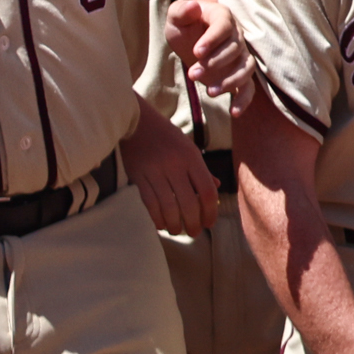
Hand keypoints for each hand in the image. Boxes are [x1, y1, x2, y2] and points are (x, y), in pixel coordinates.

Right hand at [119, 109, 219, 237]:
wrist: (137, 120)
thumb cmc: (166, 136)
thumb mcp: (188, 148)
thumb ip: (201, 169)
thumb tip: (216, 187)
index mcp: (192, 157)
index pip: (207, 192)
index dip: (210, 212)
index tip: (209, 223)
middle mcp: (175, 165)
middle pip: (189, 203)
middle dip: (193, 223)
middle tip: (194, 232)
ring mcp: (156, 170)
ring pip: (169, 207)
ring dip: (174, 224)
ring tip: (177, 230)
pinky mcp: (139, 175)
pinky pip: (150, 203)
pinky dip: (157, 217)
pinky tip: (161, 224)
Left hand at [172, 0, 253, 104]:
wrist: (193, 37)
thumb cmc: (185, 25)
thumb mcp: (176, 17)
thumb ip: (180, 11)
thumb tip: (193, 7)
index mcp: (222, 17)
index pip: (223, 26)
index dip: (213, 39)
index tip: (196, 52)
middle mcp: (236, 36)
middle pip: (235, 49)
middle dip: (215, 63)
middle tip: (192, 74)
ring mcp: (241, 56)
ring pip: (246, 68)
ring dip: (231, 81)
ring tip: (210, 92)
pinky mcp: (239, 75)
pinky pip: (249, 88)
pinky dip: (244, 100)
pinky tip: (233, 112)